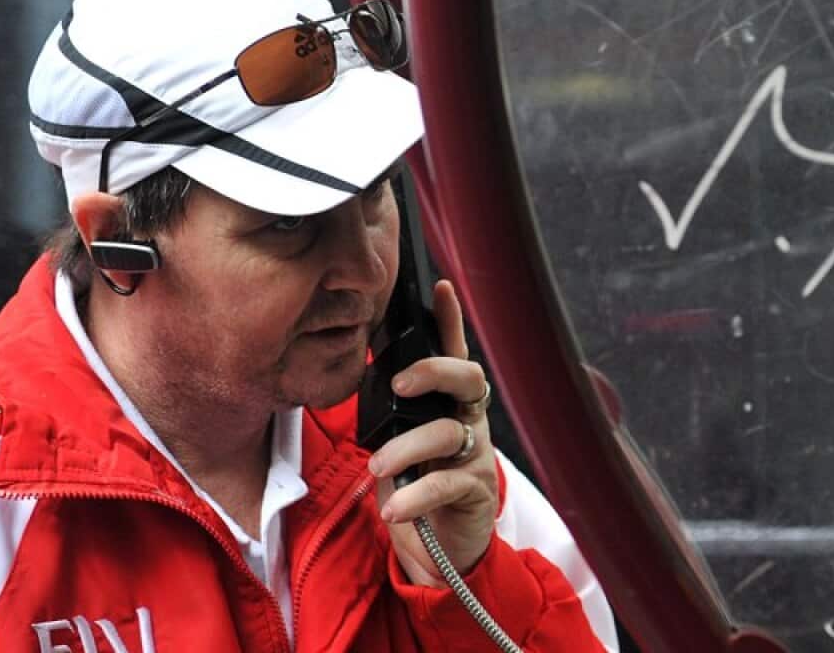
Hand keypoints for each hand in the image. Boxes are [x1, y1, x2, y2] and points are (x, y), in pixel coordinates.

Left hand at [367, 279, 497, 586]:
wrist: (442, 546)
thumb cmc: (418, 482)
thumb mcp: (402, 438)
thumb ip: (394, 407)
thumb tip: (358, 360)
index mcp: (449, 403)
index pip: (454, 351)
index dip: (450, 319)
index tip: (440, 286)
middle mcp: (469, 420)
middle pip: (469, 377)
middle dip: (434, 371)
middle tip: (399, 384)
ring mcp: (476, 454)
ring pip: (448, 432)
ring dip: (407, 447)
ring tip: (377, 466)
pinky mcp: (474, 492)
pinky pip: (446, 484)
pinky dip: (415, 496)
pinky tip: (393, 508)